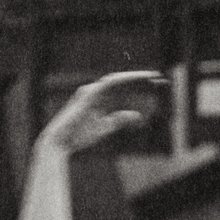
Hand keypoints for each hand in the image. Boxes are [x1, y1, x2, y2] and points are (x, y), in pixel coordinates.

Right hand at [40, 71, 163, 153]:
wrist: (60, 142)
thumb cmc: (79, 136)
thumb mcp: (105, 127)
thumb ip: (120, 119)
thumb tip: (138, 115)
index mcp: (99, 98)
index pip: (121, 88)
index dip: (137, 84)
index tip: (156, 84)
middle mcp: (94, 91)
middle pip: (121, 82)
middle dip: (140, 78)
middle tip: (159, 78)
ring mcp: (90, 91)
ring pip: (116, 79)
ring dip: (134, 77)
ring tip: (151, 77)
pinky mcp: (87, 94)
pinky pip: (108, 83)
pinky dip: (123, 80)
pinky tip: (135, 79)